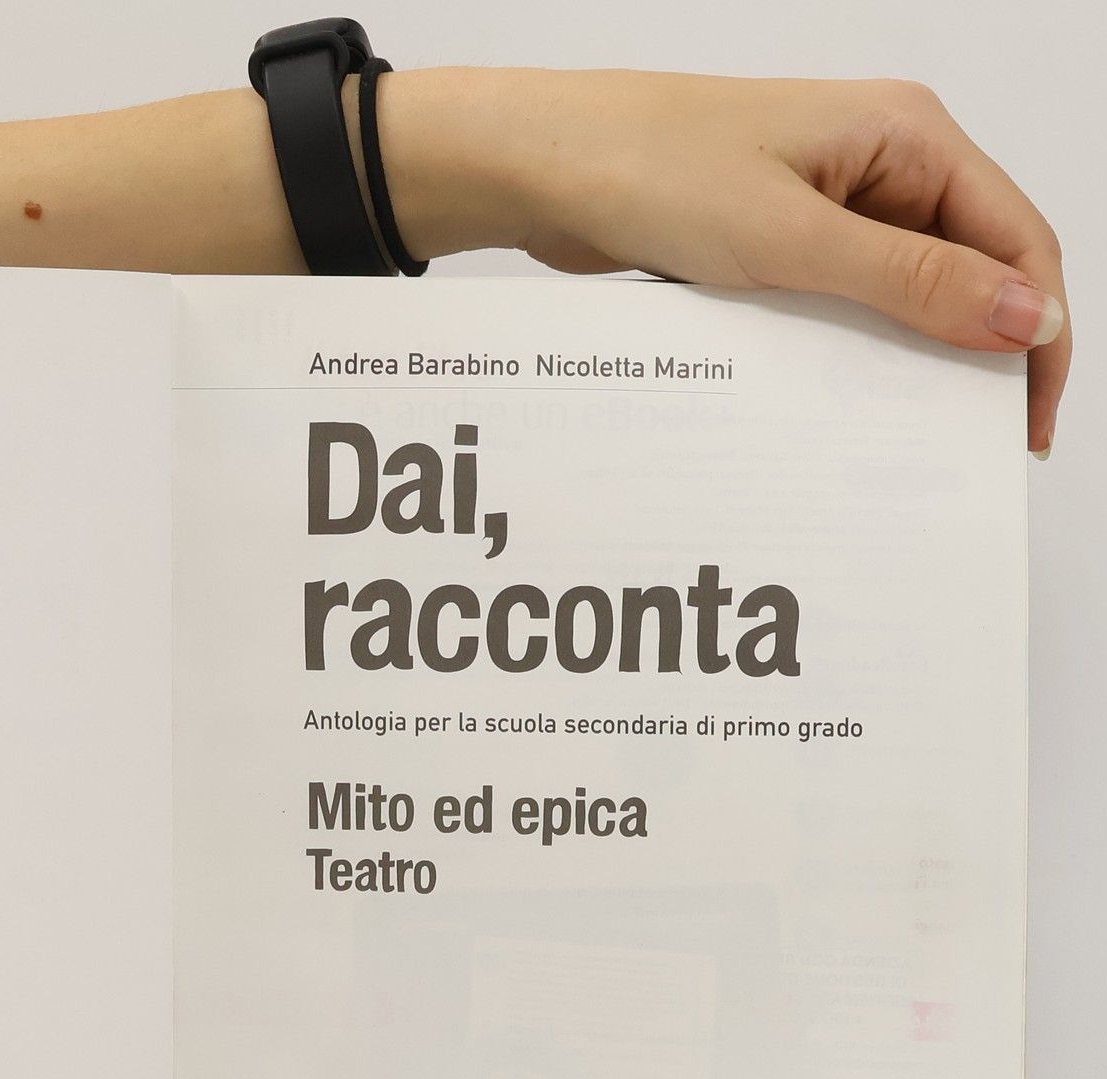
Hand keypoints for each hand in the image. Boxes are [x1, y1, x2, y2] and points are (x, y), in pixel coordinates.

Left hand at [391, 69, 1070, 452]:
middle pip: (969, 266)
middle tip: (972, 444)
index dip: (1035, 330)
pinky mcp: (775, 238)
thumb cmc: (653, 169)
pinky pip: (838, 301)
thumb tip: (1023, 316)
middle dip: (979, 349)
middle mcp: (881, 160)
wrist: (545, 167)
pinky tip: (843, 404)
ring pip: (901, 290)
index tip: (1022, 421)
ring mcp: (827, 200)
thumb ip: (910, 281)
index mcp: (909, 134)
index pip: (1017, 238)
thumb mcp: (793, 239)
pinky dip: (848, 348)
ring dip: (910, 355)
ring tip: (910, 435)